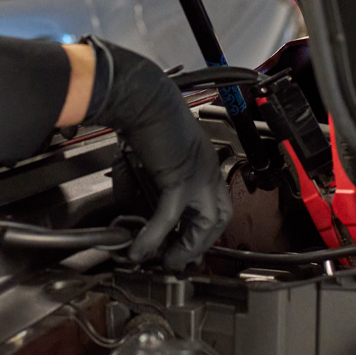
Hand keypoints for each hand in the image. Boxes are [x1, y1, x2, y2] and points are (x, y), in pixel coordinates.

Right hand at [86, 39, 231, 268]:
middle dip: (202, 242)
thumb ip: (151, 168)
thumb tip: (134, 188)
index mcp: (203, 158)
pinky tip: (139, 249)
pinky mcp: (179, 180)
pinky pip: (169, 219)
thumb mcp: (154, 144)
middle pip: (221, 216)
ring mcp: (198, 174)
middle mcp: (207, 168)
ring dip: (187, 247)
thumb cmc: (144, 108)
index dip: (203, 225)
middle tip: (178, 257)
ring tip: (165, 260)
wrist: (141, 94)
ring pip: (207, 225)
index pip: (215, 200)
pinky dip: (153, 237)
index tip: (183, 239)